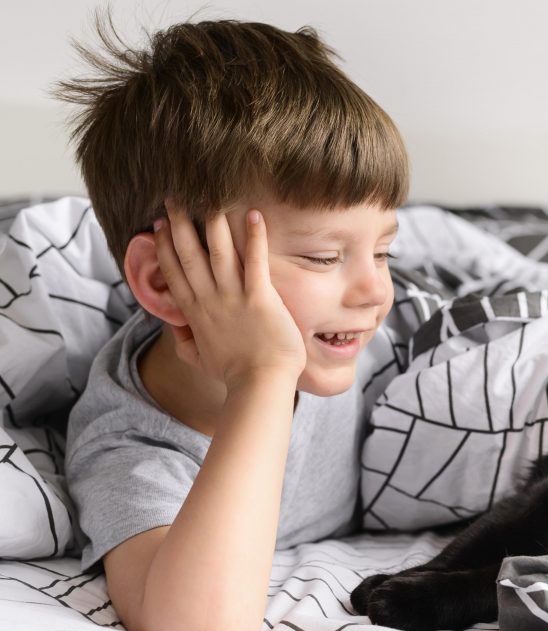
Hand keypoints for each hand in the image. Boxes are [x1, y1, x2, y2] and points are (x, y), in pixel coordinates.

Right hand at [154, 200, 306, 390]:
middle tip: (174, 199)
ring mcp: (233, 297)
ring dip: (213, 222)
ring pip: (218, 252)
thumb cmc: (236, 377)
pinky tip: (253, 214)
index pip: (174, 274)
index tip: (159, 225)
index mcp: (195, 314)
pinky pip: (255, 260)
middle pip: (189, 255)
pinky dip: (254, 237)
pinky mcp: (259, 298)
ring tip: (209, 197)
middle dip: (180, 224)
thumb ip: (186, 344)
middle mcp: (210, 300)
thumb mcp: (201, 361)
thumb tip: (177, 332)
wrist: (259, 386)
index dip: (165, 247)